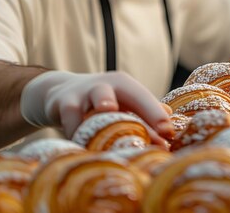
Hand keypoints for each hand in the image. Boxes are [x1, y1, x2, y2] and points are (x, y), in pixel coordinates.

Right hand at [20, 70, 172, 146]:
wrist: (60, 92)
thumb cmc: (100, 104)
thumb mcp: (121, 106)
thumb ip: (143, 119)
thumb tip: (168, 135)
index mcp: (125, 85)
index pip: (145, 98)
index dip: (157, 115)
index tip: (169, 133)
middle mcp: (107, 85)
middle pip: (124, 90)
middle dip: (138, 104)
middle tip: (148, 120)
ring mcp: (85, 92)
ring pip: (96, 97)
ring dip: (104, 104)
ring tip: (109, 109)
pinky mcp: (64, 102)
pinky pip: (72, 119)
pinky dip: (78, 131)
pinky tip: (84, 145)